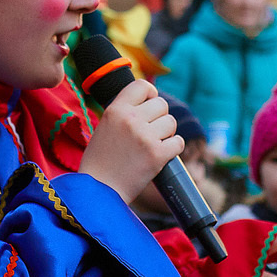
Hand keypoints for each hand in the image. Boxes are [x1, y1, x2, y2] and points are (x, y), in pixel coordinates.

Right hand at [80, 78, 182, 203]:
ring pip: (171, 122)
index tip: (148, 105)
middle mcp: (131, 119)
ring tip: (152, 145)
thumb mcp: (105, 126)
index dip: (150, 94)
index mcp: (116, 109)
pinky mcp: (157, 155)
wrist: (98, 191)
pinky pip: (178, 142)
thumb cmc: (101, 160)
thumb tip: (149, 101)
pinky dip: (173, 149)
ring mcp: (145, 137)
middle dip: (159, 118)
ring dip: (166, 134)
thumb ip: (124, 112)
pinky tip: (161, 155)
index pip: (142, 86)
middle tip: (149, 133)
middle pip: (161, 105)